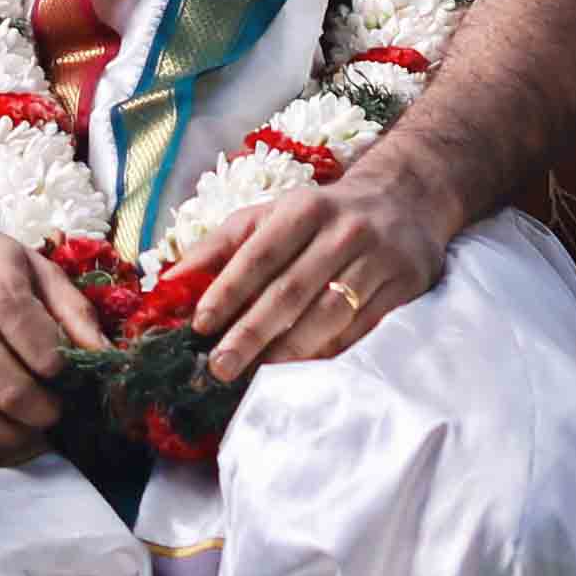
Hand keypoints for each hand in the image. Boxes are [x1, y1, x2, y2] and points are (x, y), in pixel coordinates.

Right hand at [0, 183, 100, 464]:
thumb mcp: (32, 265)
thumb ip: (73, 309)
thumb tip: (108, 355)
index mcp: (1, 293)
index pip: (46, 359)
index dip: (63, 375)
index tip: (65, 377)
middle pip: (14, 395)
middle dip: (43, 414)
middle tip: (51, 412)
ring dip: (7, 433)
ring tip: (23, 428)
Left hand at [189, 163, 457, 372]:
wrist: (406, 200)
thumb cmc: (320, 215)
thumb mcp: (271, 214)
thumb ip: (220, 245)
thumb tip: (169, 282)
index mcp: (304, 208)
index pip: (260, 254)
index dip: (229, 290)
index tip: (200, 324)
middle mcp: (344, 231)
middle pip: (292, 290)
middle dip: (251, 332)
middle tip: (219, 366)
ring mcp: (379, 260)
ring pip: (330, 314)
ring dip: (290, 349)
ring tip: (257, 374)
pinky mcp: (404, 287)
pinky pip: (362, 329)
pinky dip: (329, 352)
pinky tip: (302, 369)